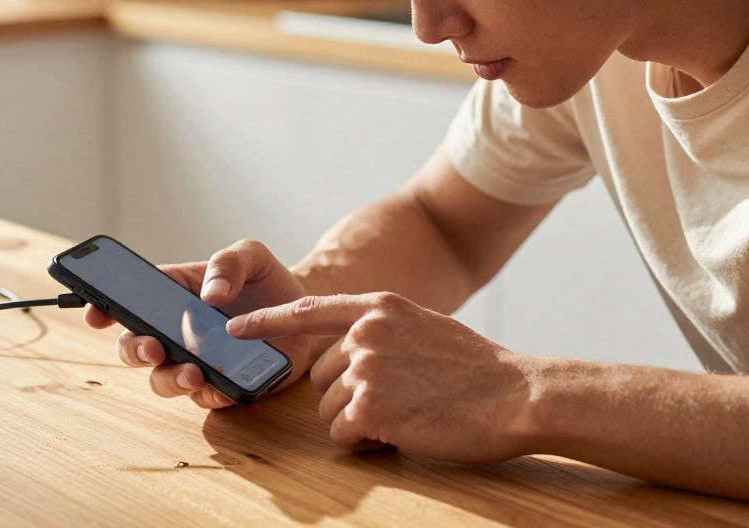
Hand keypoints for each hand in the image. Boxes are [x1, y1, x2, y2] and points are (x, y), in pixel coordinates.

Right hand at [84, 239, 314, 408]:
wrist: (303, 312)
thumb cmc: (266, 280)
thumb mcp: (250, 255)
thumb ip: (228, 262)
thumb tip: (211, 293)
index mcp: (172, 295)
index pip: (129, 301)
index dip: (104, 308)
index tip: (95, 313)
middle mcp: (176, 332)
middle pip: (135, 348)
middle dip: (134, 351)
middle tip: (152, 348)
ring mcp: (196, 362)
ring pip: (164, 380)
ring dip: (170, 379)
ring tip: (191, 373)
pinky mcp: (223, 385)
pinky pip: (206, 398)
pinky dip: (210, 394)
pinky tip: (219, 387)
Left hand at [227, 292, 535, 461]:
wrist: (516, 395)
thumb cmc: (478, 370)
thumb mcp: (425, 327)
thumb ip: (382, 330)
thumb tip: (349, 351)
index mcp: (378, 307)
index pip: (307, 310)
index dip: (265, 321)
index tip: (232, 327)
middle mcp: (364, 332)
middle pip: (320, 377)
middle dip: (349, 397)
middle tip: (400, 401)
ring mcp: (364, 367)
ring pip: (329, 409)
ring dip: (360, 421)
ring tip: (409, 413)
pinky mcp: (368, 406)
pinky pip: (342, 434)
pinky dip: (366, 442)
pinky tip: (403, 431)